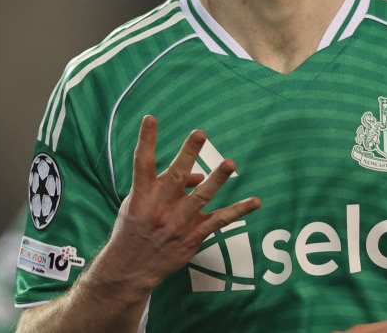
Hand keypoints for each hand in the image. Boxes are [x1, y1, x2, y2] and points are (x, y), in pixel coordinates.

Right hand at [100, 115, 260, 289]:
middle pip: (176, 175)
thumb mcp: (138, 202)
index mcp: (142, 194)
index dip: (146, 139)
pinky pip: (219, 221)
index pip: (142, 161)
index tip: (151, 118)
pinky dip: (238, 211)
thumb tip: (199, 174)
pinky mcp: (192, 236)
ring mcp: (178, 222)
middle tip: (199, 133)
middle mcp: (160, 206)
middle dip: (188, 154)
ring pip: (201, 197)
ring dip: (217, 179)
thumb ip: (166, 183)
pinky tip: (255, 202)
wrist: (131, 268)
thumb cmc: (135, 228)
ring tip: (229, 162)